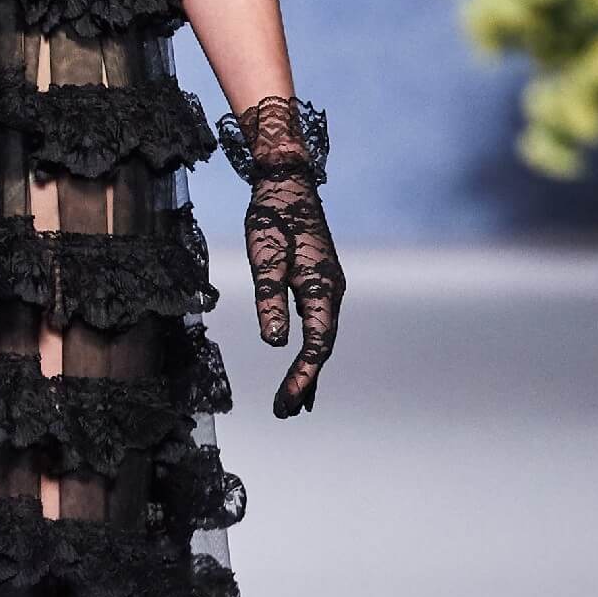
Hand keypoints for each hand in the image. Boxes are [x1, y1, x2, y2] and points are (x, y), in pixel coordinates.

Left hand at [244, 160, 344, 415]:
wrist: (287, 183)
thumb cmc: (273, 218)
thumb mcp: (265, 259)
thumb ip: (269, 300)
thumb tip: (274, 343)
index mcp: (323, 288)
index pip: (317, 345)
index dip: (302, 377)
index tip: (285, 402)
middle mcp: (332, 291)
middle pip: (323, 348)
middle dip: (305, 382)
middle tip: (285, 413)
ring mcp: (328, 286)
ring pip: (322, 337)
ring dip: (309, 369)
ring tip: (295, 403)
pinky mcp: (318, 281)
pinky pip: (318, 324)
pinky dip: (310, 349)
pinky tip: (302, 363)